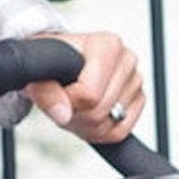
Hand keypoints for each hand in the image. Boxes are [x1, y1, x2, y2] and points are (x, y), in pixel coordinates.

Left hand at [25, 31, 144, 142]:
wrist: (63, 64)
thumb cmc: (54, 63)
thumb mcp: (40, 73)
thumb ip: (46, 92)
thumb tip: (63, 114)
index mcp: (108, 45)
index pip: (90, 94)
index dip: (69, 102)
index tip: (59, 90)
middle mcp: (127, 60)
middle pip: (100, 112)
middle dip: (78, 116)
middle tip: (66, 102)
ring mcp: (135, 82)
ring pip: (110, 126)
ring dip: (87, 126)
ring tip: (76, 107)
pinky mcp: (138, 101)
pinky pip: (119, 133)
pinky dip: (100, 133)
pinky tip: (89, 117)